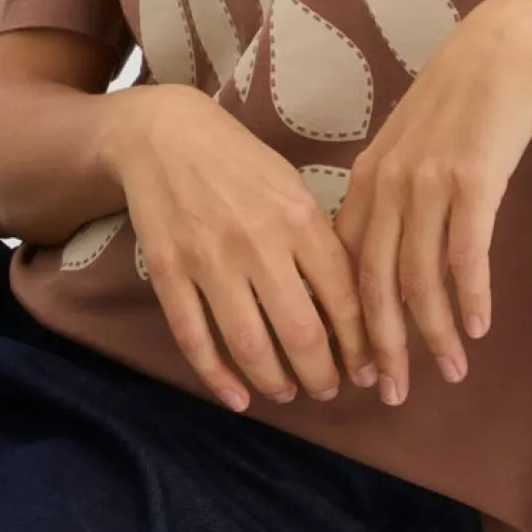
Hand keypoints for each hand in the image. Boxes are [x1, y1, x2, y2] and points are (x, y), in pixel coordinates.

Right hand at [102, 84, 380, 414]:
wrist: (164, 133)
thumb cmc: (240, 163)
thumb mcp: (293, 188)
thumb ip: (320, 242)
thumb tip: (351, 310)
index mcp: (300, 218)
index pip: (345, 299)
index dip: (361, 346)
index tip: (367, 371)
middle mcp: (259, 241)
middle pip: (303, 333)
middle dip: (322, 377)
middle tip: (327, 391)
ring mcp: (209, 258)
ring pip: (250, 345)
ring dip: (275, 383)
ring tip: (286, 393)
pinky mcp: (167, 270)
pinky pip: (195, 338)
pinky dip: (217, 377)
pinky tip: (236, 398)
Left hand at [331, 0, 531, 404]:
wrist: (505, 50)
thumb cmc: (459, 103)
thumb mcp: (409, 147)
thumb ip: (389, 196)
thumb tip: (380, 254)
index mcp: (366, 179)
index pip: (346, 266)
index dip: (351, 323)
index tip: (360, 366)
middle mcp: (389, 185)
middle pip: (374, 284)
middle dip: (383, 346)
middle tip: (391, 394)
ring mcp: (429, 183)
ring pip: (420, 279)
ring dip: (435, 334)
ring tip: (449, 373)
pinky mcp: (474, 180)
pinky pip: (466, 254)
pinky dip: (470, 297)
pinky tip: (478, 330)